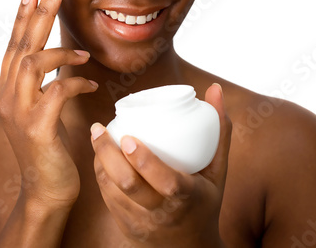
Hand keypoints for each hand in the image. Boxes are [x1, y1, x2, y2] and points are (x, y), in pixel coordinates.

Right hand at [0, 0, 97, 209]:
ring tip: (83, 54)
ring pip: (33, 62)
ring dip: (60, 52)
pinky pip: (57, 91)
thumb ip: (42, 80)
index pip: (15, 43)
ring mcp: (18, 112)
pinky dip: (76, 83)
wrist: (45, 187)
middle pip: (22, 44)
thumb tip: (62, 53)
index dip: (24, 15)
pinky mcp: (36, 127)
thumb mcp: (40, 105)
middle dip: (40, 12)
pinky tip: (92, 86)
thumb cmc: (47, 142)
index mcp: (7, 87)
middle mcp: (6, 95)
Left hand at [90, 83, 230, 246]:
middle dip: (109, 154)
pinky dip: (101, 174)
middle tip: (98, 127)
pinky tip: (99, 156)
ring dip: (100, 161)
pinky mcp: (127, 227)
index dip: (145, 161)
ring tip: (96, 134)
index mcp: (189, 198)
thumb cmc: (205, 201)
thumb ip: (219, 129)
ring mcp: (142, 223)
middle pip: (129, 185)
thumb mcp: (218, 170)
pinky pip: (107, 199)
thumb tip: (215, 88)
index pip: (166, 182)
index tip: (128, 137)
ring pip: (112, 192)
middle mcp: (163, 214)